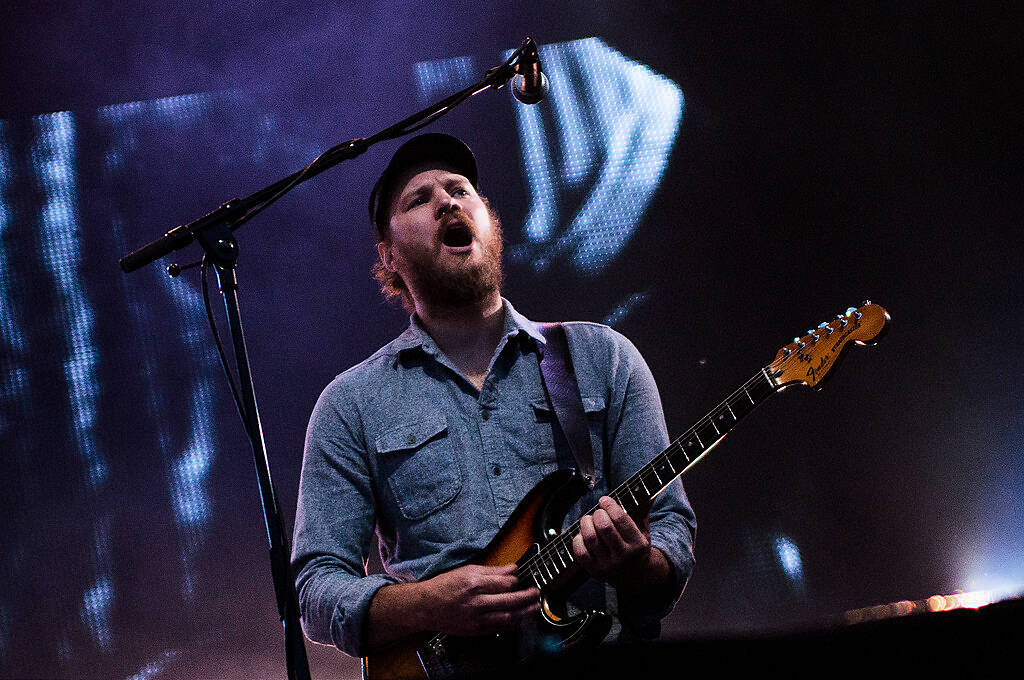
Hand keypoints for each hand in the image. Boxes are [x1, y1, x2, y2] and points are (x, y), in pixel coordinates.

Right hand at [423, 563, 539, 635]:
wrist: (426, 606)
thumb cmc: (445, 586)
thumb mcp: (467, 571)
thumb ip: (492, 571)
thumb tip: (512, 569)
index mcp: (474, 584)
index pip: (505, 583)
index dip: (517, 581)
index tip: (521, 579)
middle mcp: (476, 602)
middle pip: (510, 601)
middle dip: (527, 597)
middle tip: (536, 593)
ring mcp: (476, 618)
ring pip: (508, 617)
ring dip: (525, 613)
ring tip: (535, 608)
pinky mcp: (475, 630)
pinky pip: (499, 629)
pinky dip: (512, 625)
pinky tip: (520, 620)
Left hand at [572, 496, 656, 587]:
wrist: (636, 577)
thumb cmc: (637, 547)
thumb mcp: (643, 530)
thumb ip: (642, 510)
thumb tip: (652, 491)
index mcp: (638, 544)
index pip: (621, 519)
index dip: (609, 505)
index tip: (604, 500)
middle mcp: (623, 556)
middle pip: (604, 527)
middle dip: (598, 514)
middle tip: (598, 512)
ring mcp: (608, 565)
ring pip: (590, 538)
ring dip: (585, 523)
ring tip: (588, 520)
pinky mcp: (595, 571)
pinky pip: (580, 551)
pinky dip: (578, 538)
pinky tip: (583, 534)